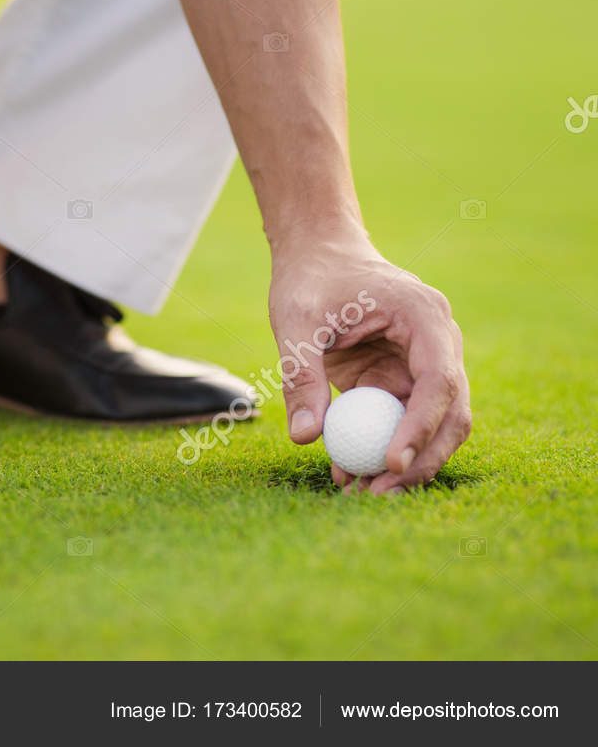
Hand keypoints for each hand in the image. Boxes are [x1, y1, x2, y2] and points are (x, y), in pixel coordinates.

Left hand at [267, 233, 468, 494]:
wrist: (317, 253)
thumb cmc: (310, 277)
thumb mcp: (296, 319)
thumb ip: (302, 374)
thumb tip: (305, 436)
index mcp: (424, 317)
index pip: (438, 381)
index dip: (420, 426)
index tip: (390, 462)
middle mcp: (437, 343)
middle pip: (449, 412)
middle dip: (420, 459)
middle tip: (378, 493)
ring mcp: (422, 364)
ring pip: (429, 426)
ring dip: (402, 463)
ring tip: (358, 492)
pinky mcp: (400, 380)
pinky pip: (398, 423)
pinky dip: (378, 449)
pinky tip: (346, 473)